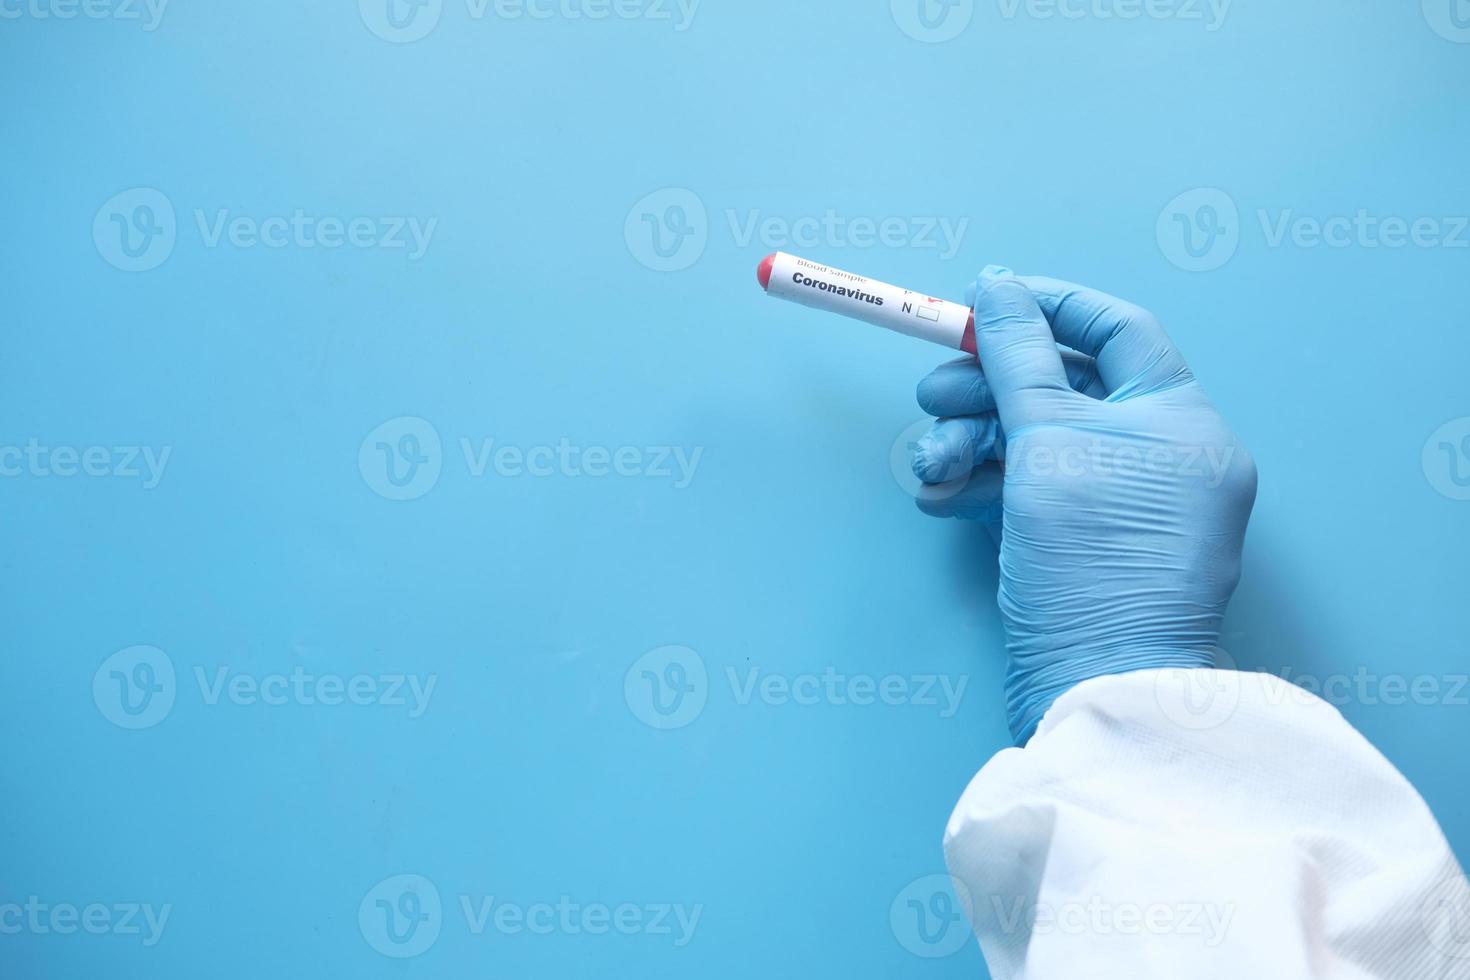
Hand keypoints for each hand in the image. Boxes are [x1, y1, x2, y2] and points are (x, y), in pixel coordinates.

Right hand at [911, 267, 1256, 743]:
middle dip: (985, 387)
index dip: (1047, 307)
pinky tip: (939, 498)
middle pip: (1062, 387)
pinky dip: (982, 487)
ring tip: (926, 466)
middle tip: (927, 391)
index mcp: (1180, 419)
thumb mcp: (1046, 440)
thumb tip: (996, 284)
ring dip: (970, 443)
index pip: (1117, 330)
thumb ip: (1016, 356)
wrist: (1095, 687)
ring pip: (1035, 442)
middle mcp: (1161, 456)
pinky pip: (1031, 491)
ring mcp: (1122, 505)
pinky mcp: (1084, 545)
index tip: (981, 299)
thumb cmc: (1090, 559)